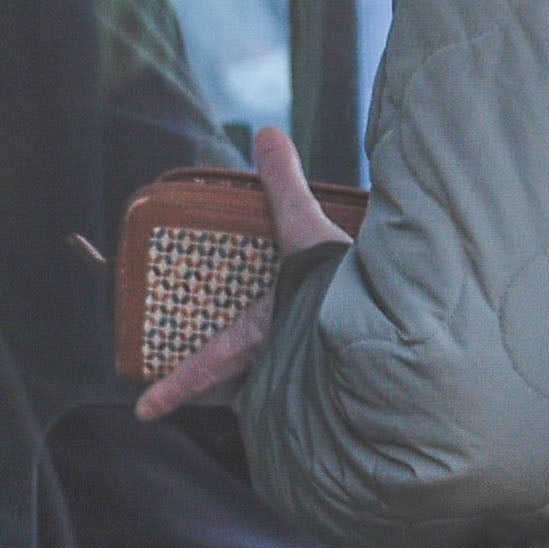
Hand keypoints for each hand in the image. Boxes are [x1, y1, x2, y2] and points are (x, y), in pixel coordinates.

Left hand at [133, 122, 347, 419]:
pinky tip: (324, 377)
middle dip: (220, 395)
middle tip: (207, 396)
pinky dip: (311, 387)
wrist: (405, 326)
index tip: (142, 412)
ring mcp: (307, 385)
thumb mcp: (308, 230)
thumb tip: (268, 135)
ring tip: (265, 385)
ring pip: (273, 399)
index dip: (172, 390)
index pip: (203, 369)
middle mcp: (277, 369)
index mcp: (257, 337)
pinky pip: (312, 394)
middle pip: (235, 393)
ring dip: (266, 393)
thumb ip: (285, 184)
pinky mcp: (340, 384)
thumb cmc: (346, 287)